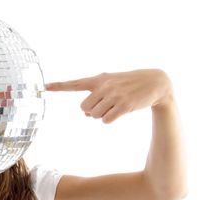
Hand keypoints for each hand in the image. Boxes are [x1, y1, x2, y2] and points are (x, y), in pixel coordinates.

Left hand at [44, 69, 173, 123]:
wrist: (155, 82)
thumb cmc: (128, 84)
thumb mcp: (110, 85)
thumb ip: (95, 96)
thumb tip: (86, 114)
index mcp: (98, 79)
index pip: (74, 83)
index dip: (58, 86)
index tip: (44, 87)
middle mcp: (104, 86)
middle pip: (83, 108)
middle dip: (91, 111)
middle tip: (106, 104)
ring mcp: (114, 95)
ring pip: (94, 116)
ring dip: (102, 116)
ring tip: (115, 106)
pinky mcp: (124, 105)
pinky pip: (106, 120)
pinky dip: (110, 120)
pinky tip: (120, 111)